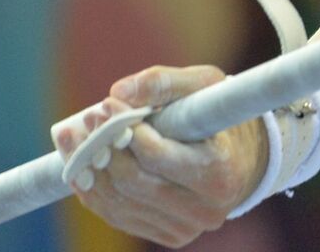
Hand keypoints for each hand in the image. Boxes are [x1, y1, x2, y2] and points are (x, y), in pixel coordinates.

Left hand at [52, 65, 268, 247]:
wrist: (245, 158)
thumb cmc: (221, 117)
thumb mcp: (205, 86)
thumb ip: (165, 83)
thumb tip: (119, 90)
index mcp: (220, 172)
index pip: (157, 156)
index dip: (124, 129)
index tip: (107, 104)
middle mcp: (206, 209)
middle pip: (134, 183)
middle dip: (102, 149)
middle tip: (87, 120)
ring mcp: (186, 227)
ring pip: (120, 203)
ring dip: (89, 170)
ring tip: (75, 139)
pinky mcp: (169, 235)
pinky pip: (119, 216)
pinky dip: (95, 192)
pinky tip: (82, 166)